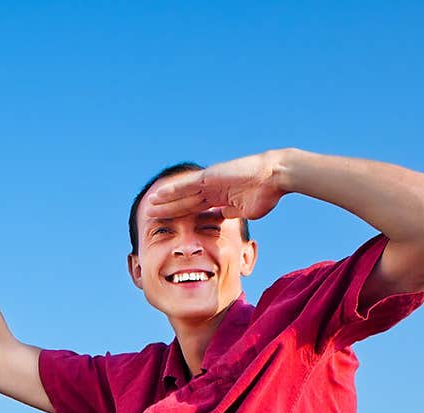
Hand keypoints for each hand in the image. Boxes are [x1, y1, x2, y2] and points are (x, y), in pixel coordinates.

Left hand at [147, 152, 283, 223]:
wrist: (274, 178)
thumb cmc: (266, 193)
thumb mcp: (244, 210)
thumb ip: (231, 213)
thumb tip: (223, 217)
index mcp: (220, 198)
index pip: (195, 209)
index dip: (181, 216)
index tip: (169, 225)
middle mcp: (212, 189)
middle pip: (185, 201)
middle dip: (168, 209)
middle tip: (151, 215)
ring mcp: (210, 182)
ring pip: (181, 193)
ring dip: (165, 200)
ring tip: (149, 205)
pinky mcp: (209, 177)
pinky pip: (186, 185)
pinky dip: (172, 190)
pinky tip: (158, 194)